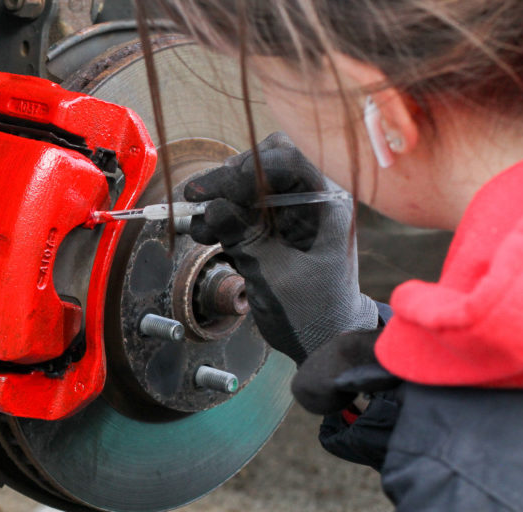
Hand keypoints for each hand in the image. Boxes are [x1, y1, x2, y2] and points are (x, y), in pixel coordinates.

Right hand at [184, 132, 377, 363]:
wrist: (324, 339)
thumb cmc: (313, 312)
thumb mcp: (274, 275)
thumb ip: (245, 238)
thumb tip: (213, 209)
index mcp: (326, 204)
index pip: (288, 161)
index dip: (248, 170)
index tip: (216, 193)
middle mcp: (311, 198)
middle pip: (266, 163)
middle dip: (229, 179)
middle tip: (196, 198)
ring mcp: (293, 211)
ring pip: (250, 182)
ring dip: (220, 198)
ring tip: (197, 222)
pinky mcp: (276, 225)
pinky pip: (245, 206)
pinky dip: (222, 214)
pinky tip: (204, 231)